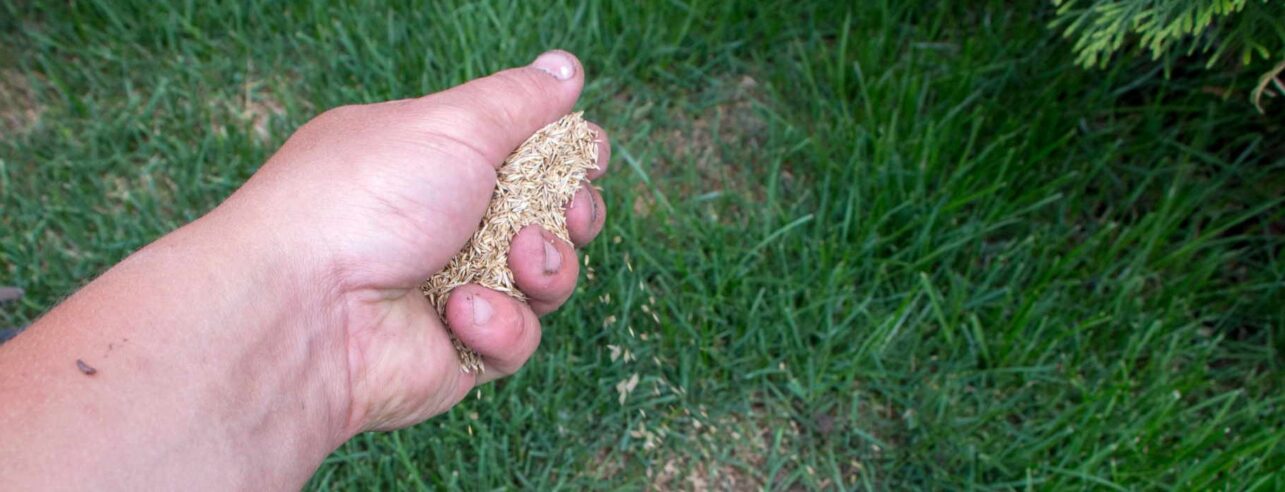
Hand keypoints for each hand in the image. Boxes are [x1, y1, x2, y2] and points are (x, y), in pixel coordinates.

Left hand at [216, 50, 609, 432]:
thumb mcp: (451, 126)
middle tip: (567, 212)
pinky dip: (499, 324)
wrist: (306, 310)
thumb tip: (567, 67)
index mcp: (433, 159)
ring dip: (545, 267)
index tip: (587, 157)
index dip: (566, 157)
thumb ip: (519, 100)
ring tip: (518, 261)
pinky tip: (461, 314)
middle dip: (572, 214)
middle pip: (548, 217)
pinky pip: (518, 338)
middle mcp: (443, 222)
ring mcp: (453, 288)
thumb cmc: (368, 198)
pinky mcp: (460, 351)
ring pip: (545, 280)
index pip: (523, 153)